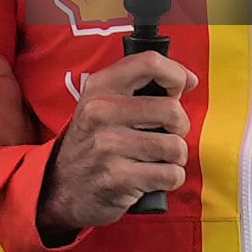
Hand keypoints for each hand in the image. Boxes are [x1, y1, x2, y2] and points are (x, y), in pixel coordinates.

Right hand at [35, 52, 197, 244]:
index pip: (149, 63)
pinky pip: (171, 175)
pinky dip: (170, 178)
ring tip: (157, 158)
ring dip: (175, 157)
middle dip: (180, 126)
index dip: (175, 74)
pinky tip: (152, 177)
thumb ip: (140, 86)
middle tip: (166, 134)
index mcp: (100, 86)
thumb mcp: (103, 104)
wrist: (62, 188)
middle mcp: (101, 111)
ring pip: (175, 146)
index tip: (179, 89)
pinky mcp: (118, 178)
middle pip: (172, 110)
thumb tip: (190, 80)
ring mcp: (108, 146)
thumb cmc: (93, 142)